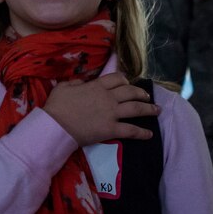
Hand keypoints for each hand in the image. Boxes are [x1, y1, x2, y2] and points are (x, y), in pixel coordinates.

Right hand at [43, 72, 159, 146]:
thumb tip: (82, 82)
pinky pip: (131, 130)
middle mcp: (108, 98)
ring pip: (136, 109)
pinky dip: (142, 132)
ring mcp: (111, 114)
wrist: (56, 126)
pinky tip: (149, 134)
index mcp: (97, 86)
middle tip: (147, 96)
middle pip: (131, 92)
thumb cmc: (57, 106)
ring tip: (156, 110)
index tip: (128, 84)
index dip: (125, 80)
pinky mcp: (111, 130)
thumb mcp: (64, 87)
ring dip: (148, 109)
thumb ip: (75, 82)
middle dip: (141, 93)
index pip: (117, 79)